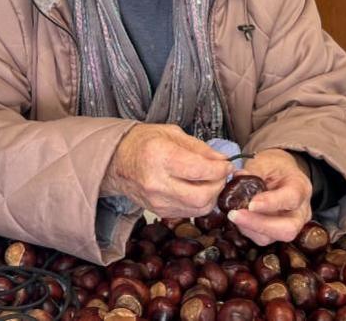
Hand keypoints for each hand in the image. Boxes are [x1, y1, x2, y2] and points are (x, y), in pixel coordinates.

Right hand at [102, 124, 234, 217]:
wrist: (117, 161)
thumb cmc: (144, 142)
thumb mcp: (172, 133)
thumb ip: (200, 148)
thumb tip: (223, 160)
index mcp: (160, 156)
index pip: (200, 170)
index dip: (220, 170)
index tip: (227, 165)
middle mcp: (157, 182)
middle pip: (202, 197)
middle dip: (219, 186)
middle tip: (221, 174)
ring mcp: (157, 201)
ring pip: (198, 209)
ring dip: (212, 196)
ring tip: (210, 181)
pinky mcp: (159, 212)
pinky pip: (189, 212)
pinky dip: (199, 203)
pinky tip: (197, 188)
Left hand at [226, 149, 311, 245]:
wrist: (281, 175)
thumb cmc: (275, 167)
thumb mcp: (266, 162)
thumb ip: (254, 170)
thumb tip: (238, 176)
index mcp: (301, 188)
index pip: (291, 199)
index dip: (271, 203)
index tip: (251, 204)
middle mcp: (301, 211)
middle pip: (288, 229)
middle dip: (259, 225)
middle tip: (235, 215)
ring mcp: (291, 225)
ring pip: (274, 237)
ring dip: (250, 228)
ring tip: (233, 215)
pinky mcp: (277, 232)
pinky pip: (263, 238)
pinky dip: (248, 230)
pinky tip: (238, 218)